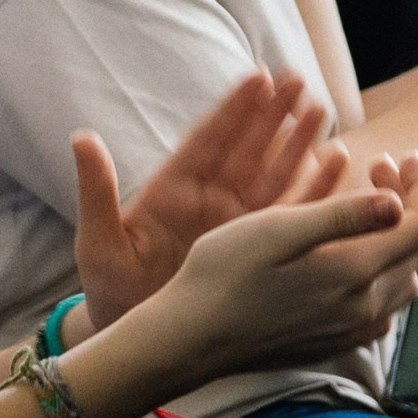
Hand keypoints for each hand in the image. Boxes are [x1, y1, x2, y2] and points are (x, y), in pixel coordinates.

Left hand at [71, 71, 342, 332]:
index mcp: (174, 190)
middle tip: (298, 78)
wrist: (139, 342)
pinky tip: (337, 164)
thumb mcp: (99, 242)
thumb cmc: (111, 289)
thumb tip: (81, 137)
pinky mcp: (259, 250)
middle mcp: (210, 200)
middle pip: (247, 147)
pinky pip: (291, 214)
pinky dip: (313, 190)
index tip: (258, 75)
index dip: (234, 108)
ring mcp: (237, 223)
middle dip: (273, 113)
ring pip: (274, 173)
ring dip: (297, 143)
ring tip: (321, 109)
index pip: (208, 139)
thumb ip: (97, 190)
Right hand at [144, 152, 417, 378]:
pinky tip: (354, 255)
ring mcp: (352, 330)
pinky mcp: (335, 342)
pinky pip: (384, 304)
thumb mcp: (278, 229)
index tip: (400, 156)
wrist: (193, 337)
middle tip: (379, 168)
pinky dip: (384, 269)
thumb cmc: (225, 272)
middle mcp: (365, 307)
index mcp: (356, 272)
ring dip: (399, 236)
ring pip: (405, 278)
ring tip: (370, 206)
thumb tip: (398, 202)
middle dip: (411, 202)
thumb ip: (342, 215)